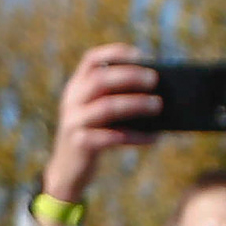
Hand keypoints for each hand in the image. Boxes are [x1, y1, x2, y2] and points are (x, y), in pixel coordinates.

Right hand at [42, 42, 161, 207]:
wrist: (67, 173)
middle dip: (130, 76)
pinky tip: (154, 137)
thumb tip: (157, 92)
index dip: (115, 53)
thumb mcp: (97, 114)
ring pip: (107, 107)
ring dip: (136, 104)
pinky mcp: (81, 145)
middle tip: (155, 79)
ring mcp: (74, 123)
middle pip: (100, 80)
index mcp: (75, 87)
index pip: (90, 60)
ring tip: (158, 105)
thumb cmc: (93, 138)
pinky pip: (112, 137)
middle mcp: (71, 101)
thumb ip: (114, 99)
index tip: (140, 55)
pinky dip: (136, 136)